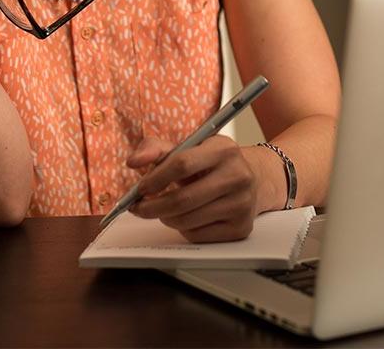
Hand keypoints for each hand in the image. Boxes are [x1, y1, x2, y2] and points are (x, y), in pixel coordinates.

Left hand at [126, 135, 258, 242]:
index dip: (156, 179)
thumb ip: (156, 149)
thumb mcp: (188, 148)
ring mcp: (242, 203)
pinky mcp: (241, 227)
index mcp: (224, 149)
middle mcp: (238, 175)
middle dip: (153, 207)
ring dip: (167, 218)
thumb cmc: (211, 164)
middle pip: (183, 199)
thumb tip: (133, 161)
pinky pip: (198, 236)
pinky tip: (187, 217)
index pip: (182, 164)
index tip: (141, 189)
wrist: (249, 180)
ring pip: (187, 221)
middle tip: (140, 208)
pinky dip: (184, 229)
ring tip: (166, 210)